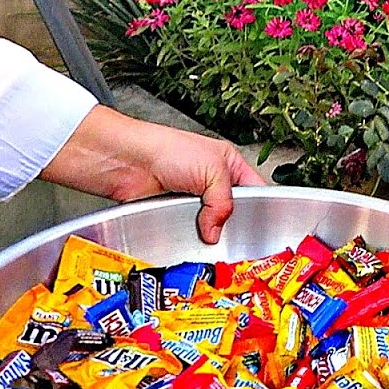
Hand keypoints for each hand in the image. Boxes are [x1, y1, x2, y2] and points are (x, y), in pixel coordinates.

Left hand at [41, 105, 266, 243]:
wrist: (127, 162)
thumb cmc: (167, 150)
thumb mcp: (213, 169)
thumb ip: (224, 202)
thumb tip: (217, 232)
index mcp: (230, 165)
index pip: (255, 191)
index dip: (260, 208)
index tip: (260, 228)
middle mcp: (212, 183)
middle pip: (234, 213)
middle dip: (232, 225)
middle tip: (233, 238)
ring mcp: (193, 201)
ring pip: (212, 226)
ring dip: (210, 233)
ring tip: (209, 238)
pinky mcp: (173, 216)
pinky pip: (188, 233)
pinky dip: (189, 237)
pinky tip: (190, 238)